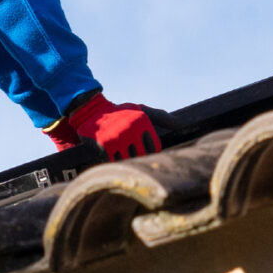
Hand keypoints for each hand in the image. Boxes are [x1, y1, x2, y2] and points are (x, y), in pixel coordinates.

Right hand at [48, 91, 166, 159]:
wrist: (90, 111)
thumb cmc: (120, 112)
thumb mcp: (141, 110)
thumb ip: (161, 117)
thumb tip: (182, 124)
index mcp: (142, 121)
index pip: (154, 147)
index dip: (151, 152)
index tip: (145, 153)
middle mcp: (131, 128)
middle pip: (143, 155)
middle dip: (141, 159)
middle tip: (137, 161)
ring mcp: (117, 137)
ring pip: (130, 160)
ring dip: (128, 162)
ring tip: (126, 161)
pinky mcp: (105, 145)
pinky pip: (115, 162)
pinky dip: (116, 162)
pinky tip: (114, 159)